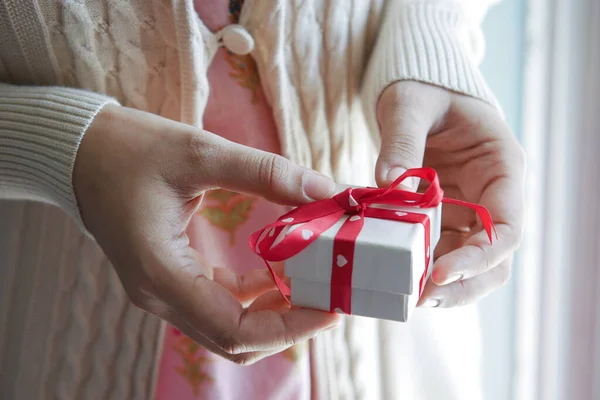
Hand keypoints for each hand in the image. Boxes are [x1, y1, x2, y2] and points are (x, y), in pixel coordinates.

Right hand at [73, 104, 340, 364]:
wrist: (81, 150)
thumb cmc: (130, 148)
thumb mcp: (201, 153)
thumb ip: (267, 174)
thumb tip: (327, 190)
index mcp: (161, 272)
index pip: (235, 331)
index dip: (291, 328)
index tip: (331, 309)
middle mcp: (159, 295)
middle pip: (236, 340)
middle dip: (290, 323)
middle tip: (330, 294)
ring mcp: (161, 291)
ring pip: (229, 328)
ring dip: (274, 312)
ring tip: (313, 281)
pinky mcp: (168, 278)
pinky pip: (218, 305)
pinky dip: (254, 297)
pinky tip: (279, 270)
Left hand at [375, 81, 525, 307]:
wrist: (418, 90)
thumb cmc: (424, 88)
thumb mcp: (410, 104)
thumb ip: (401, 139)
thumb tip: (389, 183)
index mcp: (501, 166)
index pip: (507, 227)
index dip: (480, 258)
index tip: (440, 274)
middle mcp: (492, 194)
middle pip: (494, 258)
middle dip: (462, 284)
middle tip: (421, 300)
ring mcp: (468, 207)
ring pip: (467, 261)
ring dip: (441, 282)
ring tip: (405, 294)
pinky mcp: (444, 214)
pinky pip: (438, 247)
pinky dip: (420, 263)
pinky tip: (395, 271)